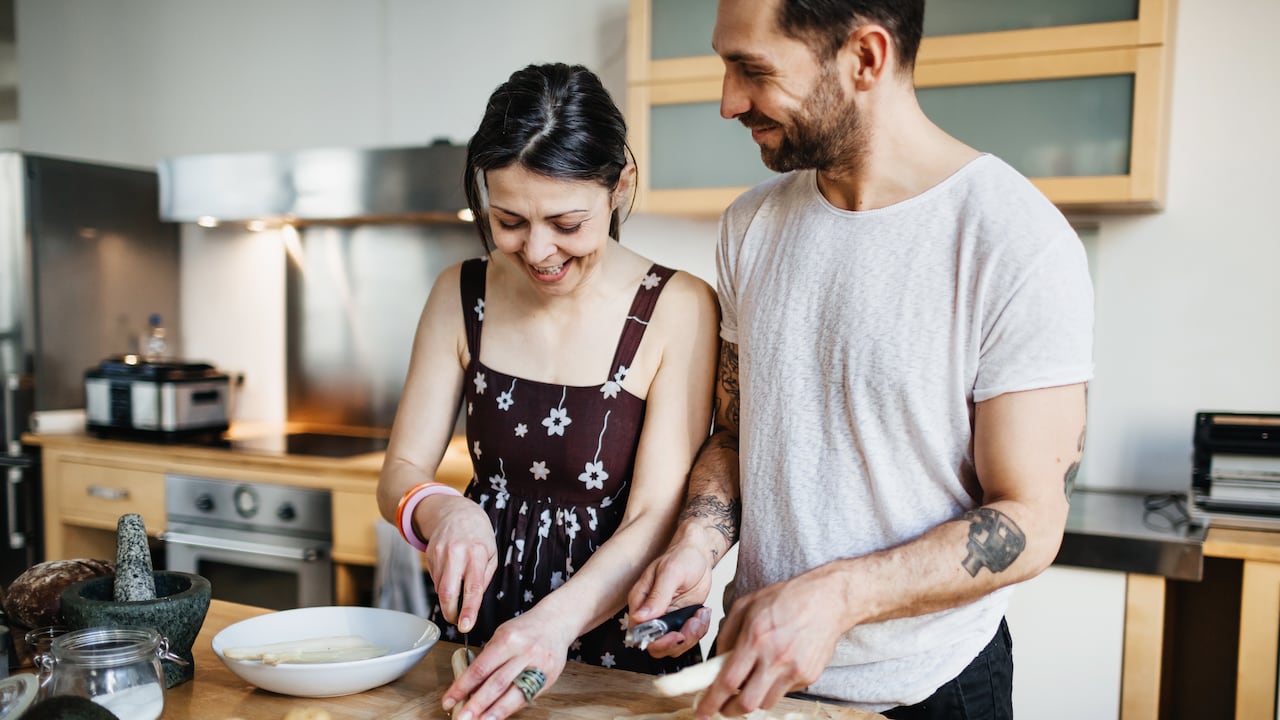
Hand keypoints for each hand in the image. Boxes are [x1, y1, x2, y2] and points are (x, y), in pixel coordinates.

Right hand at [417, 495, 496, 631]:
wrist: (456, 512)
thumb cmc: (479, 536)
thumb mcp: (491, 554)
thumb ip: (484, 578)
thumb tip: (474, 602)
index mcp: (476, 553)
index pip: (472, 587)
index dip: (468, 610)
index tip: (465, 626)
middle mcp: (456, 553)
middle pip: (447, 593)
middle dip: (450, 613)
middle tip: (457, 621)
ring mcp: (439, 554)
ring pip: (439, 589)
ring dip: (448, 599)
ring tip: (458, 591)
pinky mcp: (429, 556)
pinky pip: (435, 580)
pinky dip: (443, 585)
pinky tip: (451, 575)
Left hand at [442, 609, 572, 719]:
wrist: (557, 621)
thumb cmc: (526, 628)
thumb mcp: (502, 635)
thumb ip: (488, 658)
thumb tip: (470, 686)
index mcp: (508, 640)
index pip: (480, 668)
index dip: (462, 687)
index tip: (449, 700)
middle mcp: (525, 653)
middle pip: (496, 684)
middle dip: (477, 705)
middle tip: (462, 718)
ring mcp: (539, 667)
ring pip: (514, 695)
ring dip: (494, 712)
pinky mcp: (549, 678)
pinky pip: (526, 697)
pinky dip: (510, 708)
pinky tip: (498, 716)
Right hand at [627, 543, 715, 657]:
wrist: (698, 554)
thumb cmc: (682, 557)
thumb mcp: (670, 573)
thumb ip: (657, 596)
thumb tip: (641, 617)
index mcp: (640, 602)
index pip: (640, 634)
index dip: (658, 641)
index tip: (677, 634)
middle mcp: (650, 615)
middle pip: (657, 646)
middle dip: (678, 642)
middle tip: (693, 623)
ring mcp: (666, 620)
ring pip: (674, 646)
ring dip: (692, 636)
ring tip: (701, 615)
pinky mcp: (680, 621)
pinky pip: (688, 638)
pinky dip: (699, 631)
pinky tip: (703, 613)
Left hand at [696, 570, 844, 718]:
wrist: (827, 600)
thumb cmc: (788, 598)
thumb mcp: (746, 605)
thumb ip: (727, 634)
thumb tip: (716, 660)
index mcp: (755, 638)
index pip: (728, 681)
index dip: (712, 702)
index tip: (702, 711)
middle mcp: (775, 658)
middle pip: (747, 703)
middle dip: (730, 710)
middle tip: (724, 706)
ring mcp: (794, 670)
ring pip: (766, 702)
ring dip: (754, 698)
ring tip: (753, 680)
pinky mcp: (808, 676)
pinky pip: (784, 692)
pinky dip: (774, 687)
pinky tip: (776, 668)